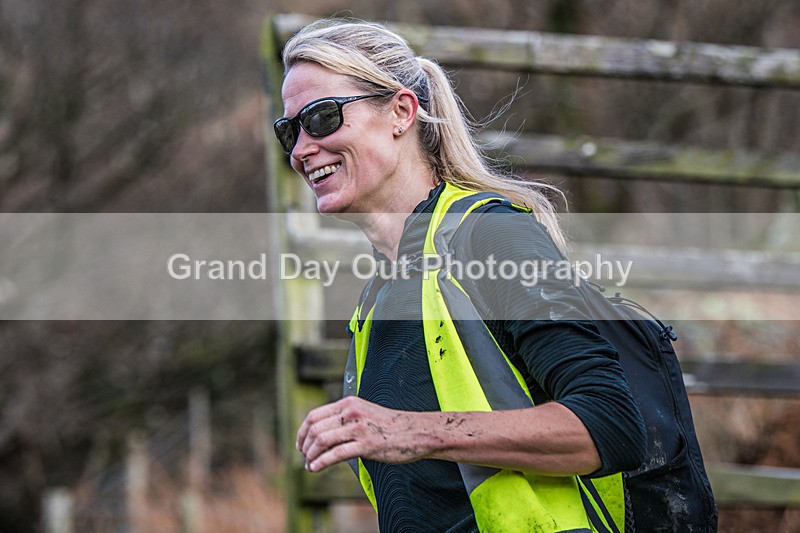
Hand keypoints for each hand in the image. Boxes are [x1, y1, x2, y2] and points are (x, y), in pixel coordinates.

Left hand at [296, 396, 431, 471]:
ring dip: (311, 456)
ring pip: (322, 441)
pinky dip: (321, 463)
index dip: (302, 432)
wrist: (415, 432)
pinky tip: (315, 469)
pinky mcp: (366, 444)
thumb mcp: (364, 413)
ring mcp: (358, 428)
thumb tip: (323, 432)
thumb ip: (345, 418)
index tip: (300, 444)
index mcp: (348, 403)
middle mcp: (351, 412)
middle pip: (315, 428)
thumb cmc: (389, 426)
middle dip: (304, 446)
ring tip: (309, 465)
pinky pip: (336, 454)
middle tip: (304, 457)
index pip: (314, 416)